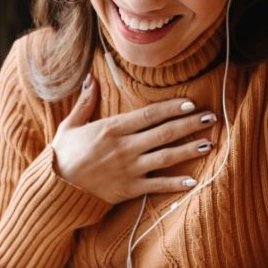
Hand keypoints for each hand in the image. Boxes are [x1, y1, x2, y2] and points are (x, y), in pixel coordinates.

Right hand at [51, 74, 217, 204]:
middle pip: (164, 132)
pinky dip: (176, 184)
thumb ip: (85, 102)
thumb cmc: (63, 154)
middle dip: (190, 124)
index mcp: (113, 128)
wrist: (56, 188)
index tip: (191, 103)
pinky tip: (193, 181)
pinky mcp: (129, 189)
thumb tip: (90, 78)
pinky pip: (157, 186)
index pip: (150, 114)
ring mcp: (129, 169)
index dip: (172, 108)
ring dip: (189, 149)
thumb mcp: (71, 124)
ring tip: (209, 143)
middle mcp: (125, 147)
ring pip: (166, 157)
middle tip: (211, 117)